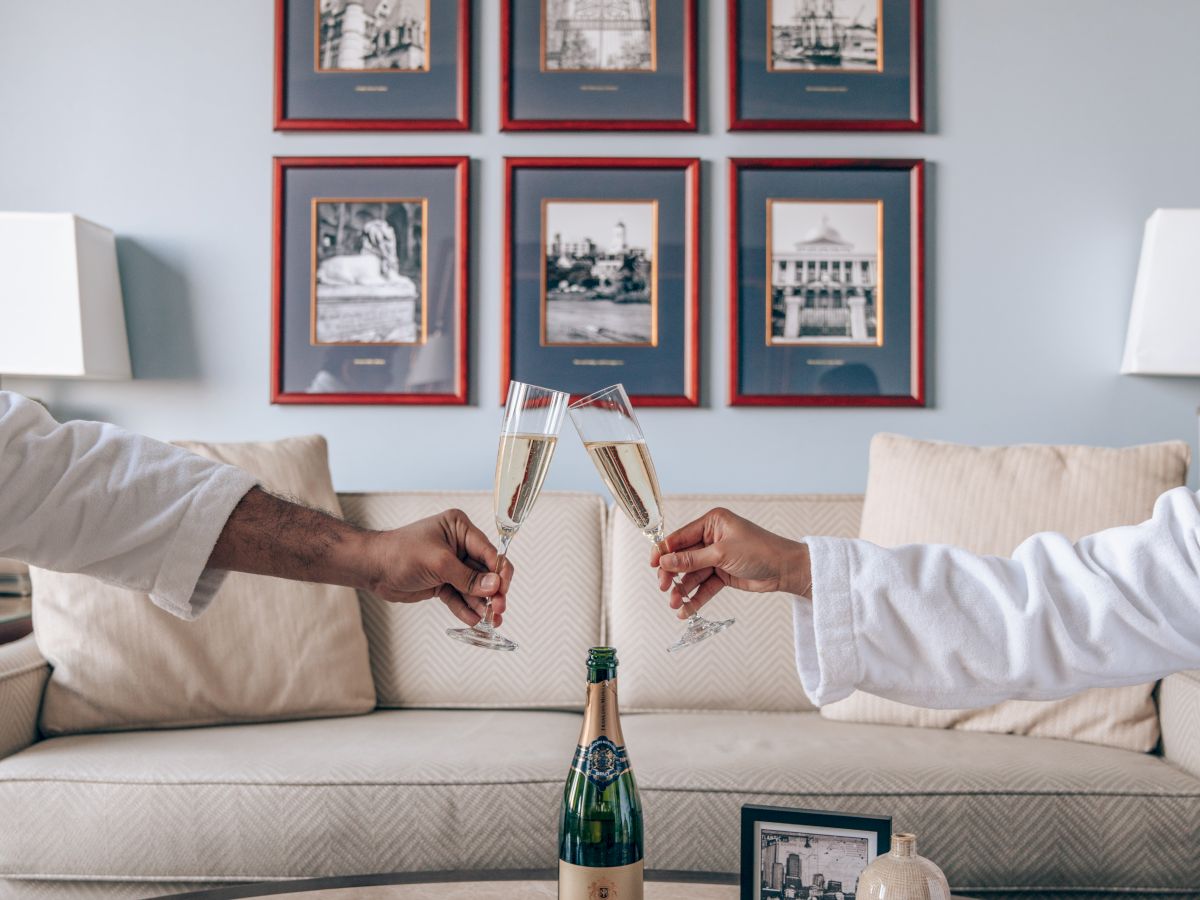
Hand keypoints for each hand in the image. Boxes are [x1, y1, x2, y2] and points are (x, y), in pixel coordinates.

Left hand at [364, 509, 513, 626]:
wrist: (373, 568)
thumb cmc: (400, 553)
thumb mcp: (438, 562)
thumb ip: (467, 577)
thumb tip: (494, 586)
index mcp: (460, 528)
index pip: (489, 552)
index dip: (499, 573)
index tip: (503, 591)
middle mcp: (459, 546)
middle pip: (486, 572)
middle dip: (493, 592)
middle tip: (498, 609)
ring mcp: (451, 565)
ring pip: (474, 588)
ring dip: (482, 604)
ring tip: (490, 621)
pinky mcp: (443, 582)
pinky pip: (460, 597)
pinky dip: (466, 609)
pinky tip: (473, 620)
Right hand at [650, 507, 810, 617]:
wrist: (786, 570)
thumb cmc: (760, 551)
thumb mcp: (722, 554)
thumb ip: (692, 559)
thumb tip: (665, 561)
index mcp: (712, 522)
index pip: (681, 537)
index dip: (664, 550)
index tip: (653, 565)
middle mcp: (712, 538)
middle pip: (684, 557)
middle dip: (673, 573)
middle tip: (664, 587)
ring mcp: (717, 557)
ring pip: (693, 574)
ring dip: (683, 589)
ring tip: (675, 604)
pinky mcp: (723, 574)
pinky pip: (704, 586)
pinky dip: (695, 597)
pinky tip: (686, 609)